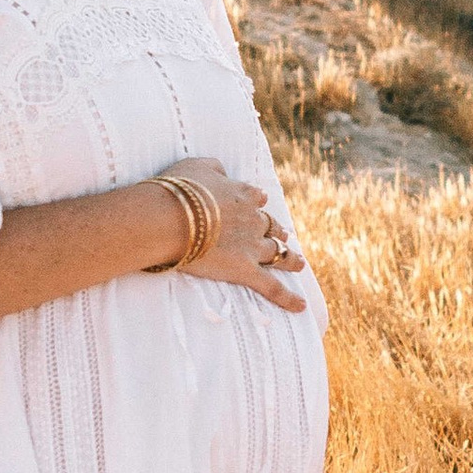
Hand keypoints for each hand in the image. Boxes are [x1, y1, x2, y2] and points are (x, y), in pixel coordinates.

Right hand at [161, 155, 307, 310]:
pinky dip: (288, 298)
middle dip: (278, 230)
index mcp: (243, 195)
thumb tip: (223, 172)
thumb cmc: (180, 191)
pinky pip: (272, 287)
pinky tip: (300, 306)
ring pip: (278, 253)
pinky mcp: (246, 270)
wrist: (172, 218)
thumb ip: (215, 168)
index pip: (257, 198)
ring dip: (290, 258)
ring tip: (298, 263)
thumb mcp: (197, 166)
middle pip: (272, 226)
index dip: (258, 202)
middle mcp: (253, 220)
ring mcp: (252, 247)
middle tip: (285, 235)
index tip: (261, 204)